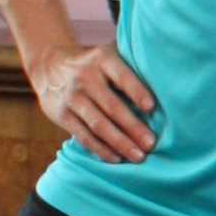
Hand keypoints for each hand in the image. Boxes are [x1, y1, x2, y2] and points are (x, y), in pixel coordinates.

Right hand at [35, 41, 155, 162]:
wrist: (49, 65)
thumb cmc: (93, 65)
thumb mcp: (107, 56)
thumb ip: (128, 69)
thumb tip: (166, 90)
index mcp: (101, 59)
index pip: (122, 76)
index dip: (137, 91)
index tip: (151, 108)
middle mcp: (84, 77)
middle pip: (112, 106)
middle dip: (133, 127)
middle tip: (151, 143)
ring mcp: (71, 97)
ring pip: (98, 125)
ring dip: (120, 143)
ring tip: (138, 156)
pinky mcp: (62, 114)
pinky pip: (84, 136)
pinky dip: (101, 149)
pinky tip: (117, 158)